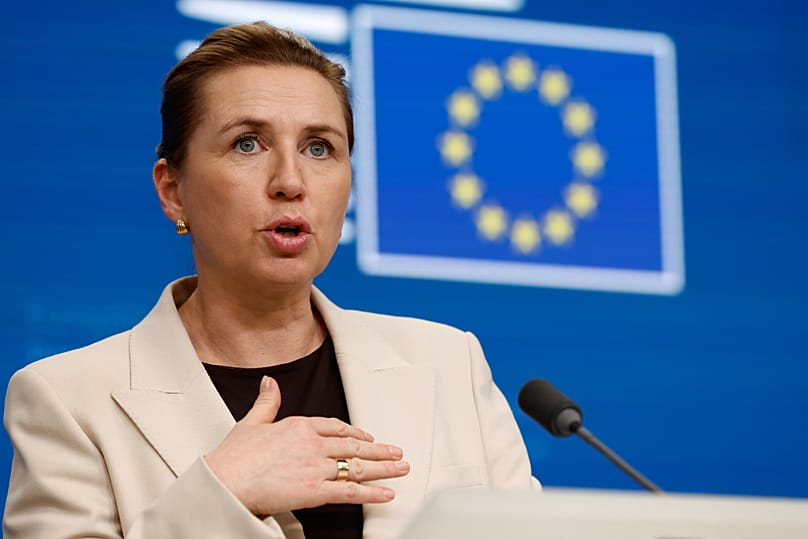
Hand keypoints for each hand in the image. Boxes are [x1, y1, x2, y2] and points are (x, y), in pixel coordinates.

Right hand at [204, 376, 409, 515]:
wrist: (224, 482)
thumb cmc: (233, 457)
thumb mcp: (251, 422)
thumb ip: (266, 402)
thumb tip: (270, 382)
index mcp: (300, 425)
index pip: (336, 426)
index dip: (355, 432)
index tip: (367, 437)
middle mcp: (313, 444)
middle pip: (354, 446)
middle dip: (379, 450)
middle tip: (398, 452)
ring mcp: (316, 467)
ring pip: (357, 466)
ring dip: (384, 468)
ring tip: (401, 469)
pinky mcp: (315, 490)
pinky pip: (350, 492)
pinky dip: (372, 493)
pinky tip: (387, 493)